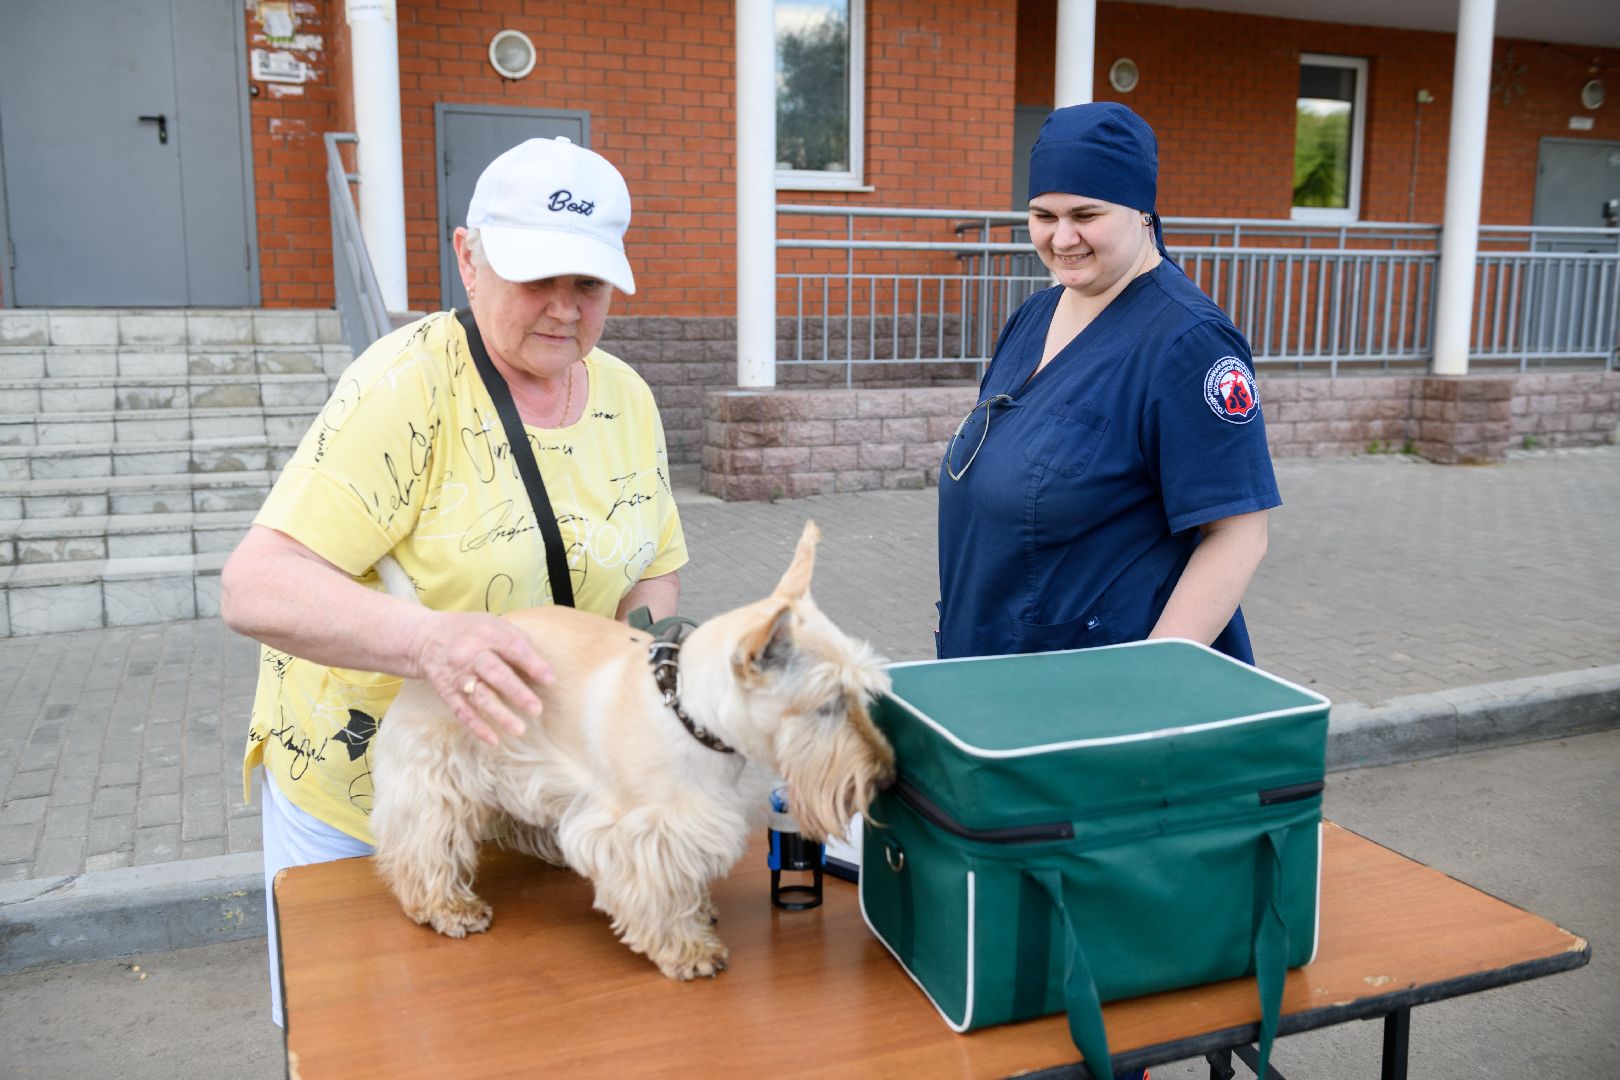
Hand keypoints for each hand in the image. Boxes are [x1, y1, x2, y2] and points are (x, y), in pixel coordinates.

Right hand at [406, 610, 553, 745]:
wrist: (425, 637)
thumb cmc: (470, 632)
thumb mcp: (493, 624)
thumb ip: (517, 640)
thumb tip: (543, 666)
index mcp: (487, 634)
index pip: (513, 648)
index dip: (532, 664)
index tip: (550, 680)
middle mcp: (471, 654)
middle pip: (495, 673)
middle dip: (516, 692)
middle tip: (537, 709)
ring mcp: (458, 675)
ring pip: (480, 696)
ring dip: (500, 714)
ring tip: (520, 729)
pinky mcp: (447, 692)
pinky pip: (462, 711)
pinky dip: (477, 726)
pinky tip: (493, 739)